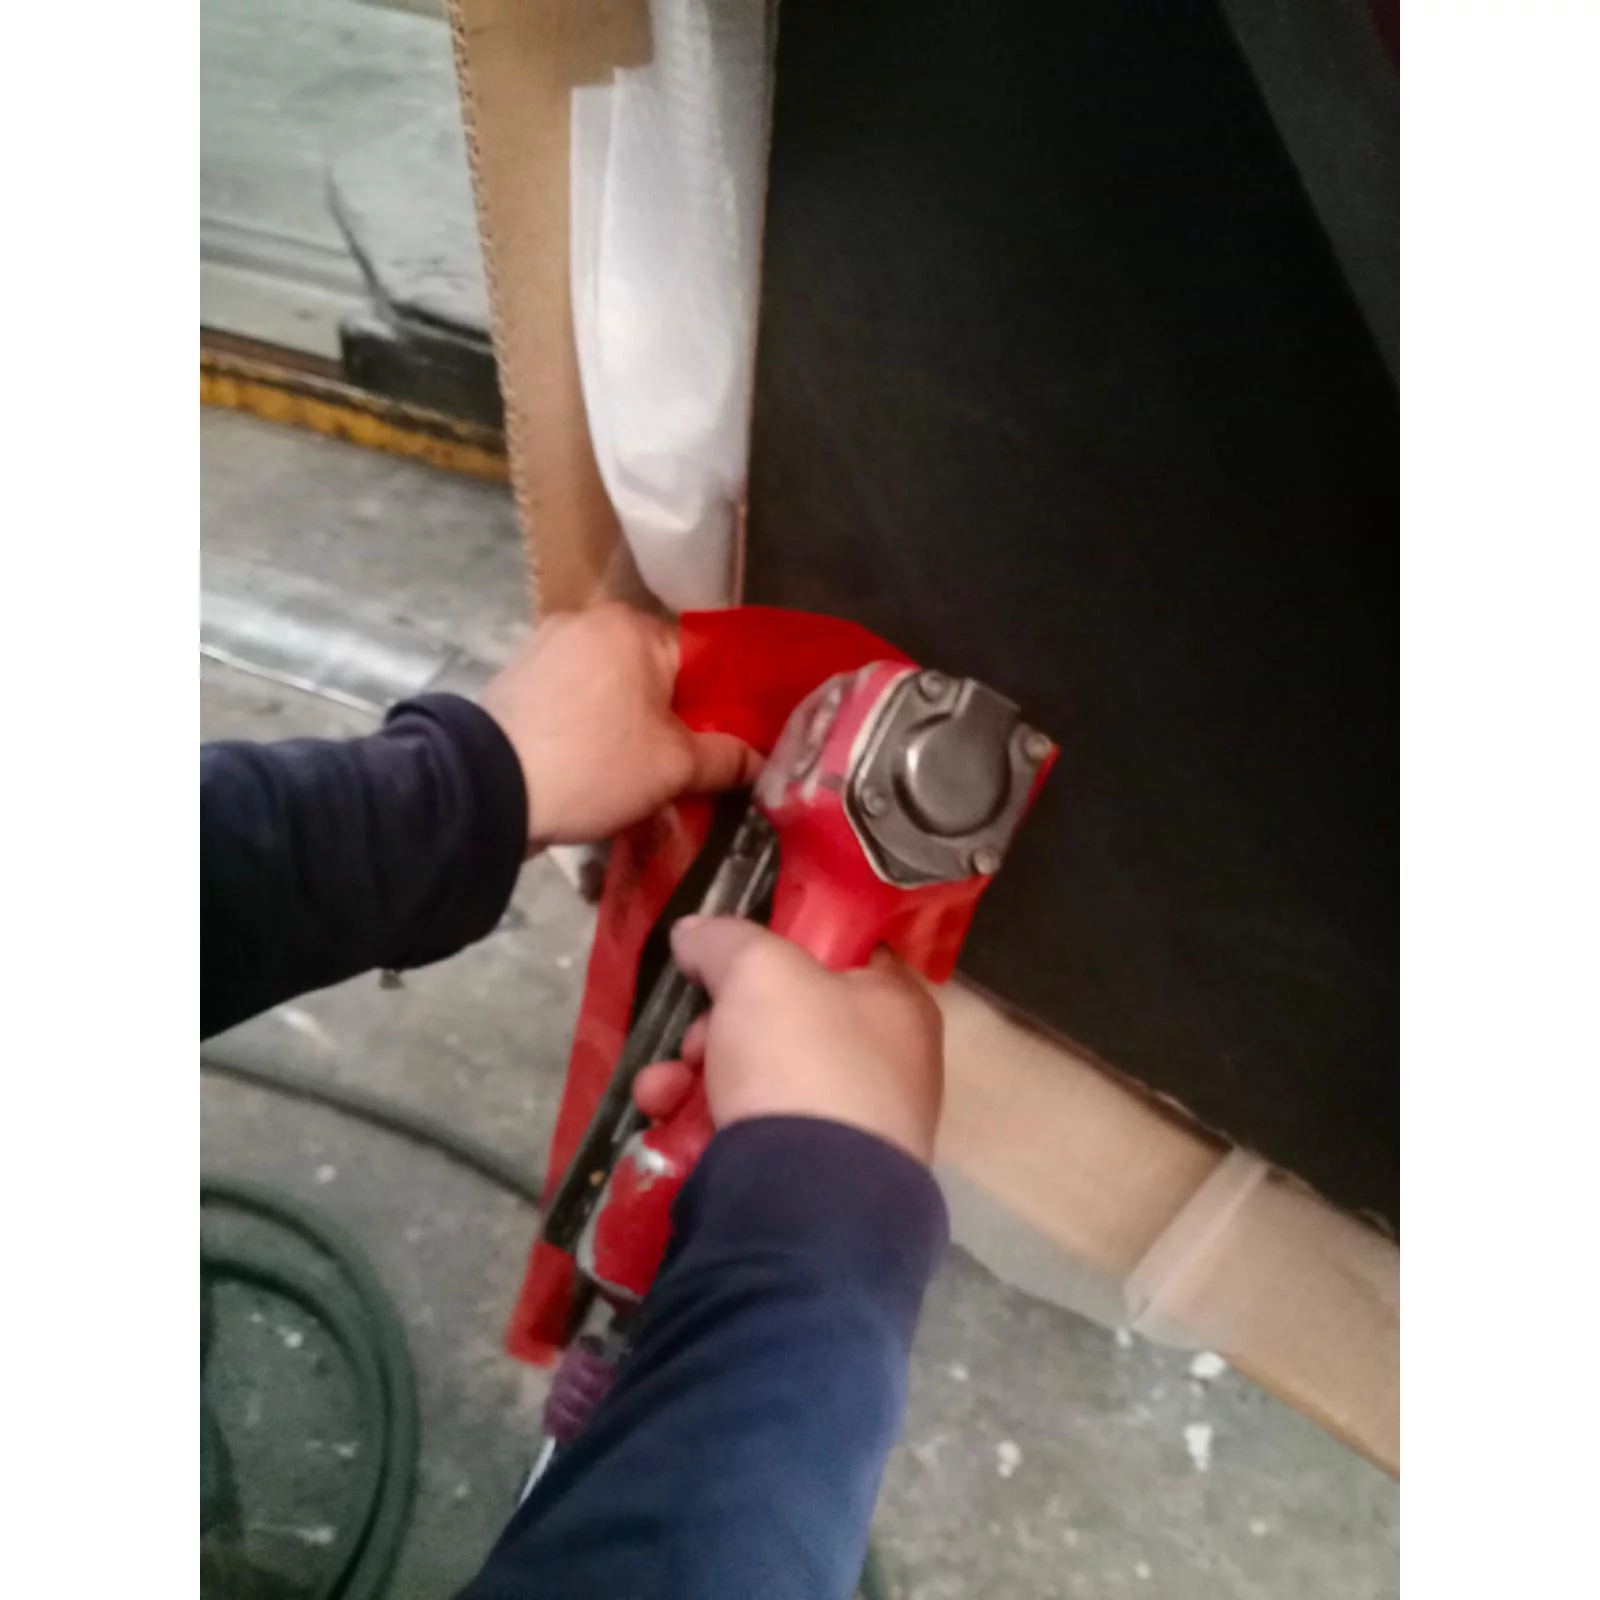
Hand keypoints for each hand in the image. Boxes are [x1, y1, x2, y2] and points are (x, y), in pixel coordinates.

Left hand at [479, 604, 761, 848]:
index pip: (700, 659)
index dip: (720, 706)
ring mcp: (544, 647)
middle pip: (653, 671)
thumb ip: (726, 758)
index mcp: (633, 627)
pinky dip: (588, 725)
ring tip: (636, 772)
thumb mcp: (674, 768)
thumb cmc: (594, 765)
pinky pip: (572, 699)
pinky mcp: (515, 679)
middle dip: (671, 716)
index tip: (726, 747)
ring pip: (611, 686)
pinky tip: (592, 763)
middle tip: (684, 767)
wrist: (487, 790)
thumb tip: (761, 761)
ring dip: (627, 722)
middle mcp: (587, 621)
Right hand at [634, 917, 944, 1165]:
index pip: (843, 955)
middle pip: (782, 1021)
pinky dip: (697, 1125)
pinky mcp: (804, 1183)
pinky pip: (742, 1135)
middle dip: (716, 1024)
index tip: (729, 956)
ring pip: (750, 1077)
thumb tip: (694, 934)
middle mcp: (882, 1068)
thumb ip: (725, 939)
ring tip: (663, 1088)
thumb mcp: (759, 969)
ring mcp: (846, 1133)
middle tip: (696, 1035)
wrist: (803, 1203)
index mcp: (897, 1008)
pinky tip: (664, 1124)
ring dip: (691, 1074)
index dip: (781, 946)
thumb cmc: (801, 1061)